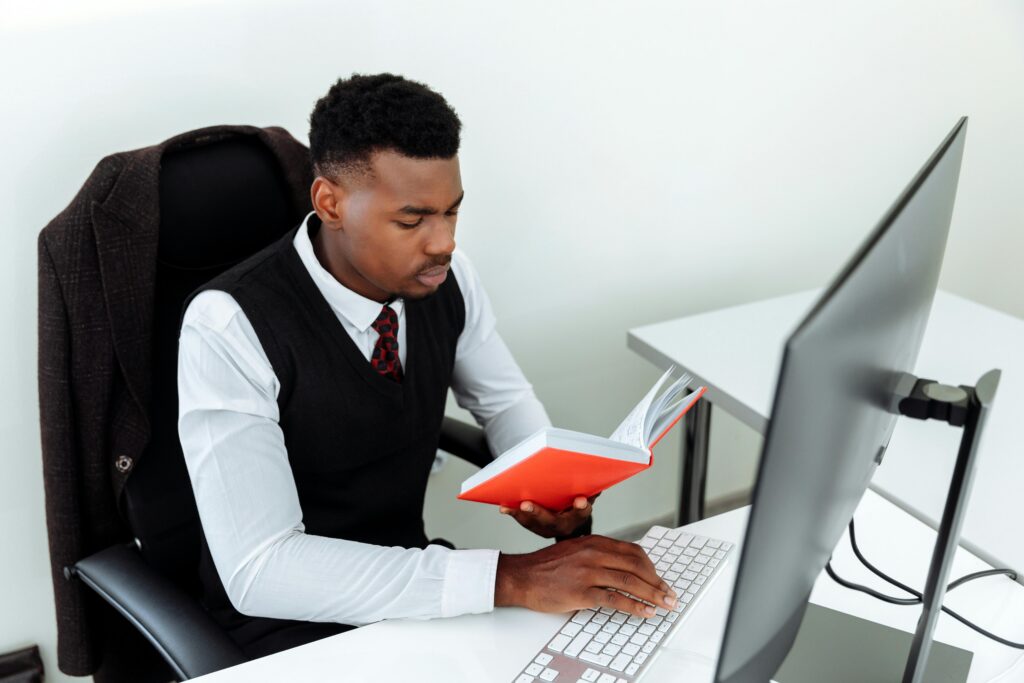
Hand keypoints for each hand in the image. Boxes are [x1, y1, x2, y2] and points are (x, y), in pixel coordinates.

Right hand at [494, 535, 677, 618]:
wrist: (522, 576)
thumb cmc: (547, 567)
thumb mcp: (575, 551)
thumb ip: (598, 555)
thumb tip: (623, 569)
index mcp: (594, 542)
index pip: (633, 552)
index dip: (651, 568)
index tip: (660, 580)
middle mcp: (594, 553)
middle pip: (636, 566)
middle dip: (658, 582)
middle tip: (670, 595)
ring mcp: (588, 572)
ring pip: (630, 582)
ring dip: (652, 595)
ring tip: (665, 605)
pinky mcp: (581, 591)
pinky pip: (614, 599)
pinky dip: (634, 606)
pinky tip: (645, 612)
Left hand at [499, 496, 593, 538]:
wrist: (566, 521)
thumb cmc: (574, 502)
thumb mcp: (586, 495)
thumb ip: (590, 489)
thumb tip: (596, 477)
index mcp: (577, 518)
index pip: (581, 514)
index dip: (581, 508)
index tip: (580, 500)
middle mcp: (562, 526)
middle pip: (551, 522)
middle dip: (538, 513)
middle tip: (527, 504)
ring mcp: (546, 528)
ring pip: (533, 524)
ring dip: (520, 515)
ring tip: (509, 507)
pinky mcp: (534, 526)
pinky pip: (523, 521)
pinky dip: (513, 513)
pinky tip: (504, 508)